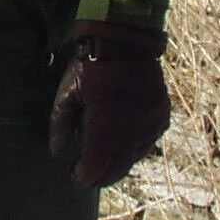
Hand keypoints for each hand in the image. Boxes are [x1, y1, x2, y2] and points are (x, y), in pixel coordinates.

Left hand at [48, 20, 170, 188]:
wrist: (126, 40)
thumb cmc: (90, 65)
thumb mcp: (68, 92)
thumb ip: (60, 124)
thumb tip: (57, 153)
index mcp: (106, 126)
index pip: (96, 165)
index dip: (85, 177)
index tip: (74, 179)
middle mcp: (132, 131)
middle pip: (117, 167)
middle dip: (101, 177)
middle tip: (87, 178)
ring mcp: (150, 125)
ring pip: (134, 158)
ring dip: (118, 164)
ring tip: (103, 165)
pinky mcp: (162, 117)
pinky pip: (148, 143)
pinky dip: (134, 149)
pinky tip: (122, 148)